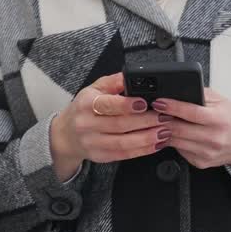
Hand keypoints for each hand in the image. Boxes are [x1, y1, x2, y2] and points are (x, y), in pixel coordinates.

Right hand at [49, 73, 172, 180]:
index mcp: (86, 104)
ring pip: (124, 143)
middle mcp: (87, 124)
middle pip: (120, 125)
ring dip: (147, 138)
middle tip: (164, 117)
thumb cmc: (83, 108)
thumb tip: (132, 75)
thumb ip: (114, 82)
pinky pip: (124, 155)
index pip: (107, 105)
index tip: (145, 103)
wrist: (66, 134)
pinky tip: (156, 144)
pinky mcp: (100, 156)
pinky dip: (143, 150)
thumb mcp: (94, 89)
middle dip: (145, 121)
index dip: (127, 105)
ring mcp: (92, 142)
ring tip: (164, 132)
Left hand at [153, 88, 230, 173]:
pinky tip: (172, 133)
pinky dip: (172, 142)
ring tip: (157, 121)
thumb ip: (201, 94)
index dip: (172, 107)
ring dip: (162, 131)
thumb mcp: (221, 100)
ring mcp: (207, 153)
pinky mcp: (201, 162)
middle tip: (152, 111)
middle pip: (179, 129)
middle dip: (161, 119)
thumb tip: (178, 90)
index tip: (159, 102)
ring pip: (175, 141)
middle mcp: (214, 138)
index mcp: (219, 119)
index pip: (191, 113)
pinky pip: (179, 151)